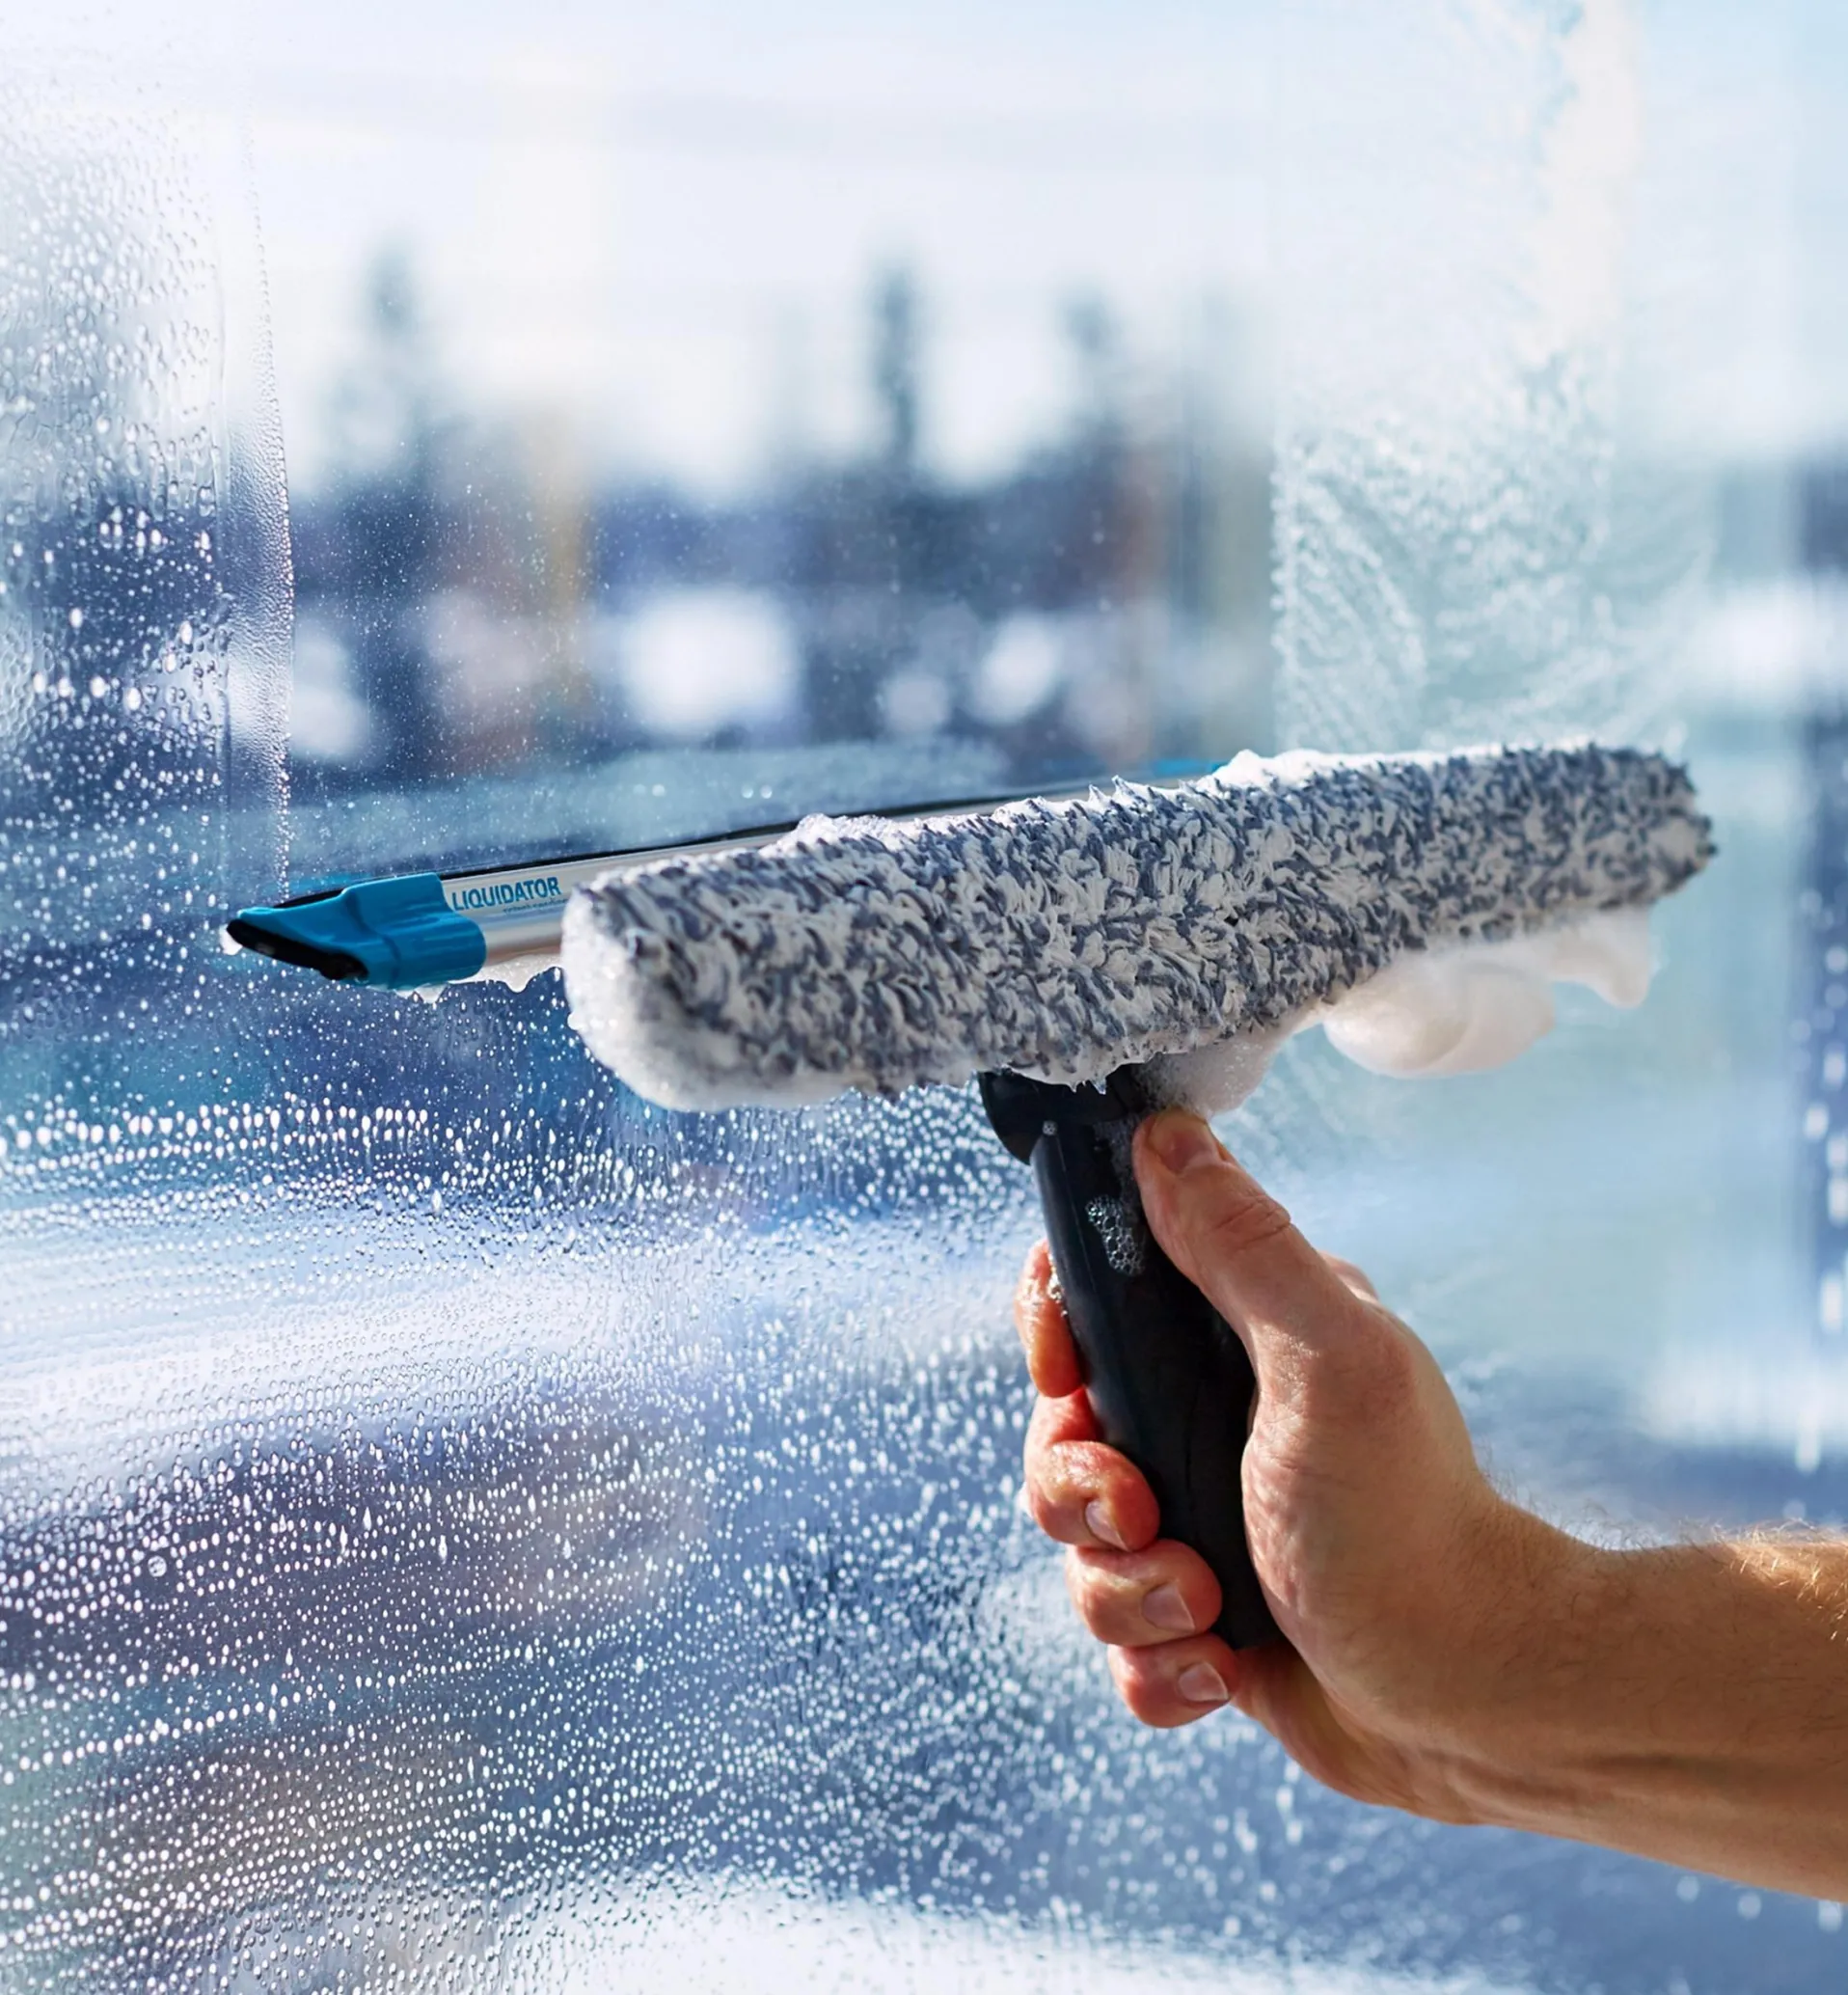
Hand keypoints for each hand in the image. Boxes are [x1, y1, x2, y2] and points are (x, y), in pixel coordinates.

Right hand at [1014, 1108, 1589, 1823]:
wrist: (1472, 1698)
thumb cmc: (1408, 1520)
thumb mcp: (1325, 1361)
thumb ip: (1241, 1249)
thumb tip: (1164, 1135)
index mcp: (1236, 1339)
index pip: (1093, 1298)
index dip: (1058, 1337)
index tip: (1075, 1380)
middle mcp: (1210, 1422)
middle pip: (1060, 1433)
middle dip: (1084, 1491)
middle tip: (1148, 1515)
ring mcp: (1202, 1522)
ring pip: (1080, 1547)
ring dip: (1129, 1591)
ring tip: (1208, 1607)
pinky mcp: (1201, 1620)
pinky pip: (1117, 1639)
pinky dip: (1158, 1665)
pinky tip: (1221, 1668)